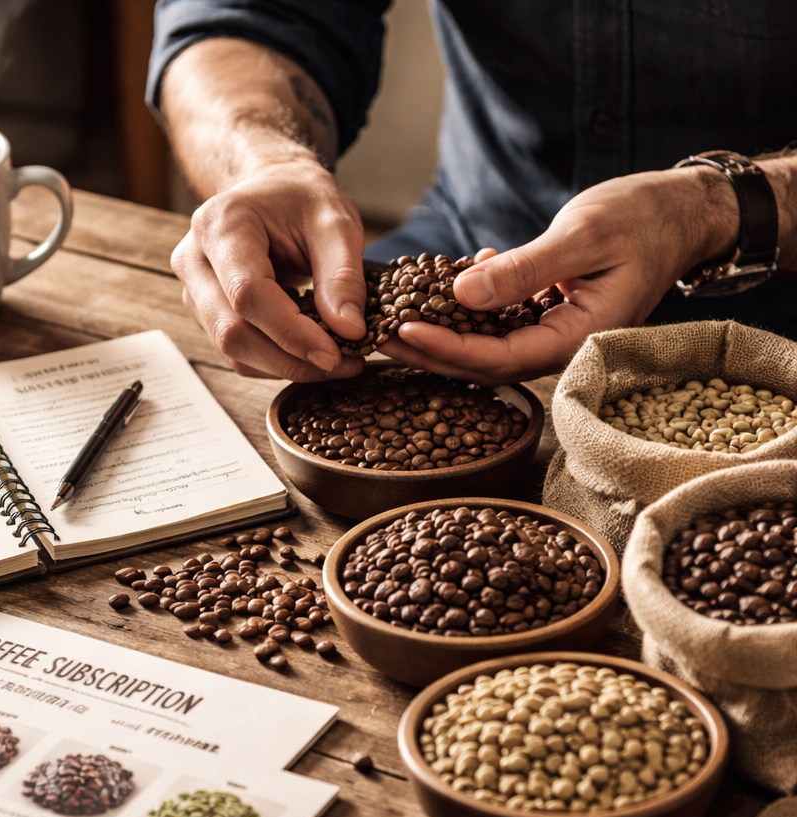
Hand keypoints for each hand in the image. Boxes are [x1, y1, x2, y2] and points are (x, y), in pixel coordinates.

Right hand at [171, 159, 367, 380]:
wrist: (272, 190)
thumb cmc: (300, 199)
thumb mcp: (335, 223)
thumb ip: (343, 275)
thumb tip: (349, 330)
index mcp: (220, 226)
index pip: (247, 294)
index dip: (290, 332)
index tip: (334, 353)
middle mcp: (195, 261)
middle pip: (232, 331)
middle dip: (290, 359)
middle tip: (341, 364)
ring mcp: (195, 291)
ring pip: (232, 351)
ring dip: (284, 366)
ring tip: (333, 361)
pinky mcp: (206, 314)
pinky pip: (237, 354)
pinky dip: (275, 363)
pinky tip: (308, 353)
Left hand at [382, 168, 738, 383]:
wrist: (679, 212)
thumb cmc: (643, 219)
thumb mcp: (583, 236)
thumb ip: (525, 269)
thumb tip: (462, 294)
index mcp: (577, 337)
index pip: (499, 359)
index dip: (448, 350)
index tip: (405, 331)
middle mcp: (559, 343)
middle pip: (483, 362)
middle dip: (429, 350)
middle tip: (378, 333)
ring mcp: (550, 329)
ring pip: (484, 343)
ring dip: (439, 330)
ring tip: (390, 314)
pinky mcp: (543, 310)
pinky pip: (497, 318)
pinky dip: (467, 305)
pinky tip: (445, 279)